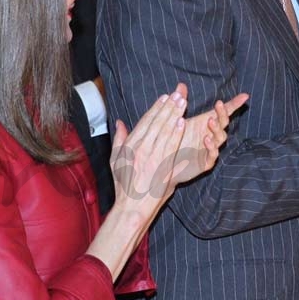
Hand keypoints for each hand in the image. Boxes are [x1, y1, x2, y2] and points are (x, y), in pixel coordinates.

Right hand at [110, 86, 187, 209]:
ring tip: (183, 102)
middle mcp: (140, 149)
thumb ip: (118, 139)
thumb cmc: (124, 185)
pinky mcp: (162, 166)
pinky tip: (182, 123)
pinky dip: (176, 134)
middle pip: (156, 123)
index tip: (165, 97)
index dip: (156, 108)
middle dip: (168, 107)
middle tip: (178, 93)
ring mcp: (151, 157)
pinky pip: (170, 147)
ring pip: (164, 132)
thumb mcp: (115, 160)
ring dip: (174, 115)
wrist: (132, 206)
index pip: (145, 122)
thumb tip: (119, 122)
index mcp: (129, 146)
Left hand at [171, 93, 247, 184]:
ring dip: (217, 129)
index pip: (224, 112)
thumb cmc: (174, 139)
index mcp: (207, 124)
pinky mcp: (206, 162)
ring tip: (210, 121)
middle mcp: (212, 135)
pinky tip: (206, 139)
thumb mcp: (176, 118)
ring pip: (220, 138)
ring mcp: (210, 149)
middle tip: (218, 105)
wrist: (166, 163)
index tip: (244, 96)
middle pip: (223, 123)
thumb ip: (181, 102)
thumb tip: (181, 84)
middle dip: (222, 114)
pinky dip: (211, 147)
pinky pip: (213, 155)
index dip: (234, 104)